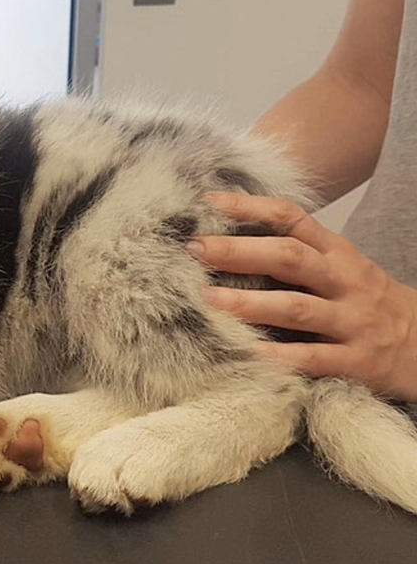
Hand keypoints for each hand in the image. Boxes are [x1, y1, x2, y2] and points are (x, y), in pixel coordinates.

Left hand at [189, 192, 416, 400]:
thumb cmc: (367, 303)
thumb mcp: (340, 269)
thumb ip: (295, 255)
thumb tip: (226, 241)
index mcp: (337, 252)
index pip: (291, 219)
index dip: (249, 207)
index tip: (208, 203)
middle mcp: (345, 281)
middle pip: (289, 257)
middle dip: (238, 251)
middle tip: (196, 249)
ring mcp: (352, 321)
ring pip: (296, 307)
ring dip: (248, 303)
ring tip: (207, 300)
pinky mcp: (357, 361)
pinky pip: (312, 357)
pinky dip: (277, 356)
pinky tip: (244, 353)